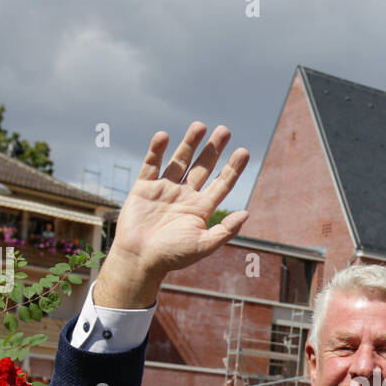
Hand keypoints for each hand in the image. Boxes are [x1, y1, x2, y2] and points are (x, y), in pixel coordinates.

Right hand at [97, 126, 249, 305]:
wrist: (139, 260)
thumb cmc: (172, 257)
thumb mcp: (203, 245)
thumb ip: (225, 230)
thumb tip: (246, 213)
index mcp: (200, 209)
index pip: (221, 184)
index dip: (233, 169)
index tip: (244, 152)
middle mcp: (185, 196)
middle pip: (203, 167)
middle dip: (213, 149)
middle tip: (225, 130)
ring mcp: (164, 190)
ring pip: (180, 161)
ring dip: (189, 143)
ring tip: (200, 125)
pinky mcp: (143, 188)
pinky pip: (151, 164)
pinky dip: (156, 150)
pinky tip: (164, 136)